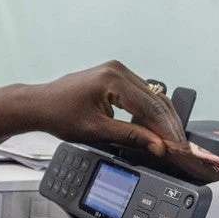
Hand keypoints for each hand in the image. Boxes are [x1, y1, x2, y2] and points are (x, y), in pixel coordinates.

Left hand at [26, 60, 183, 158]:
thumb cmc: (58, 114)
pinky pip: (140, 94)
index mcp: (112, 79)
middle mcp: (117, 70)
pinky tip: (154, 127)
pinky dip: (149, 111)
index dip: (166, 130)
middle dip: (168, 125)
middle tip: (179, 146)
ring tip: (170, 139)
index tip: (177, 147)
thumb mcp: (95, 130)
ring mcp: (116, 71)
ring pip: (151, 96)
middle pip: (156, 100)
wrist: (39, 104)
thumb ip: (130, 136)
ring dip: (161, 118)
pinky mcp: (114, 76)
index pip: (150, 107)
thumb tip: (157, 146)